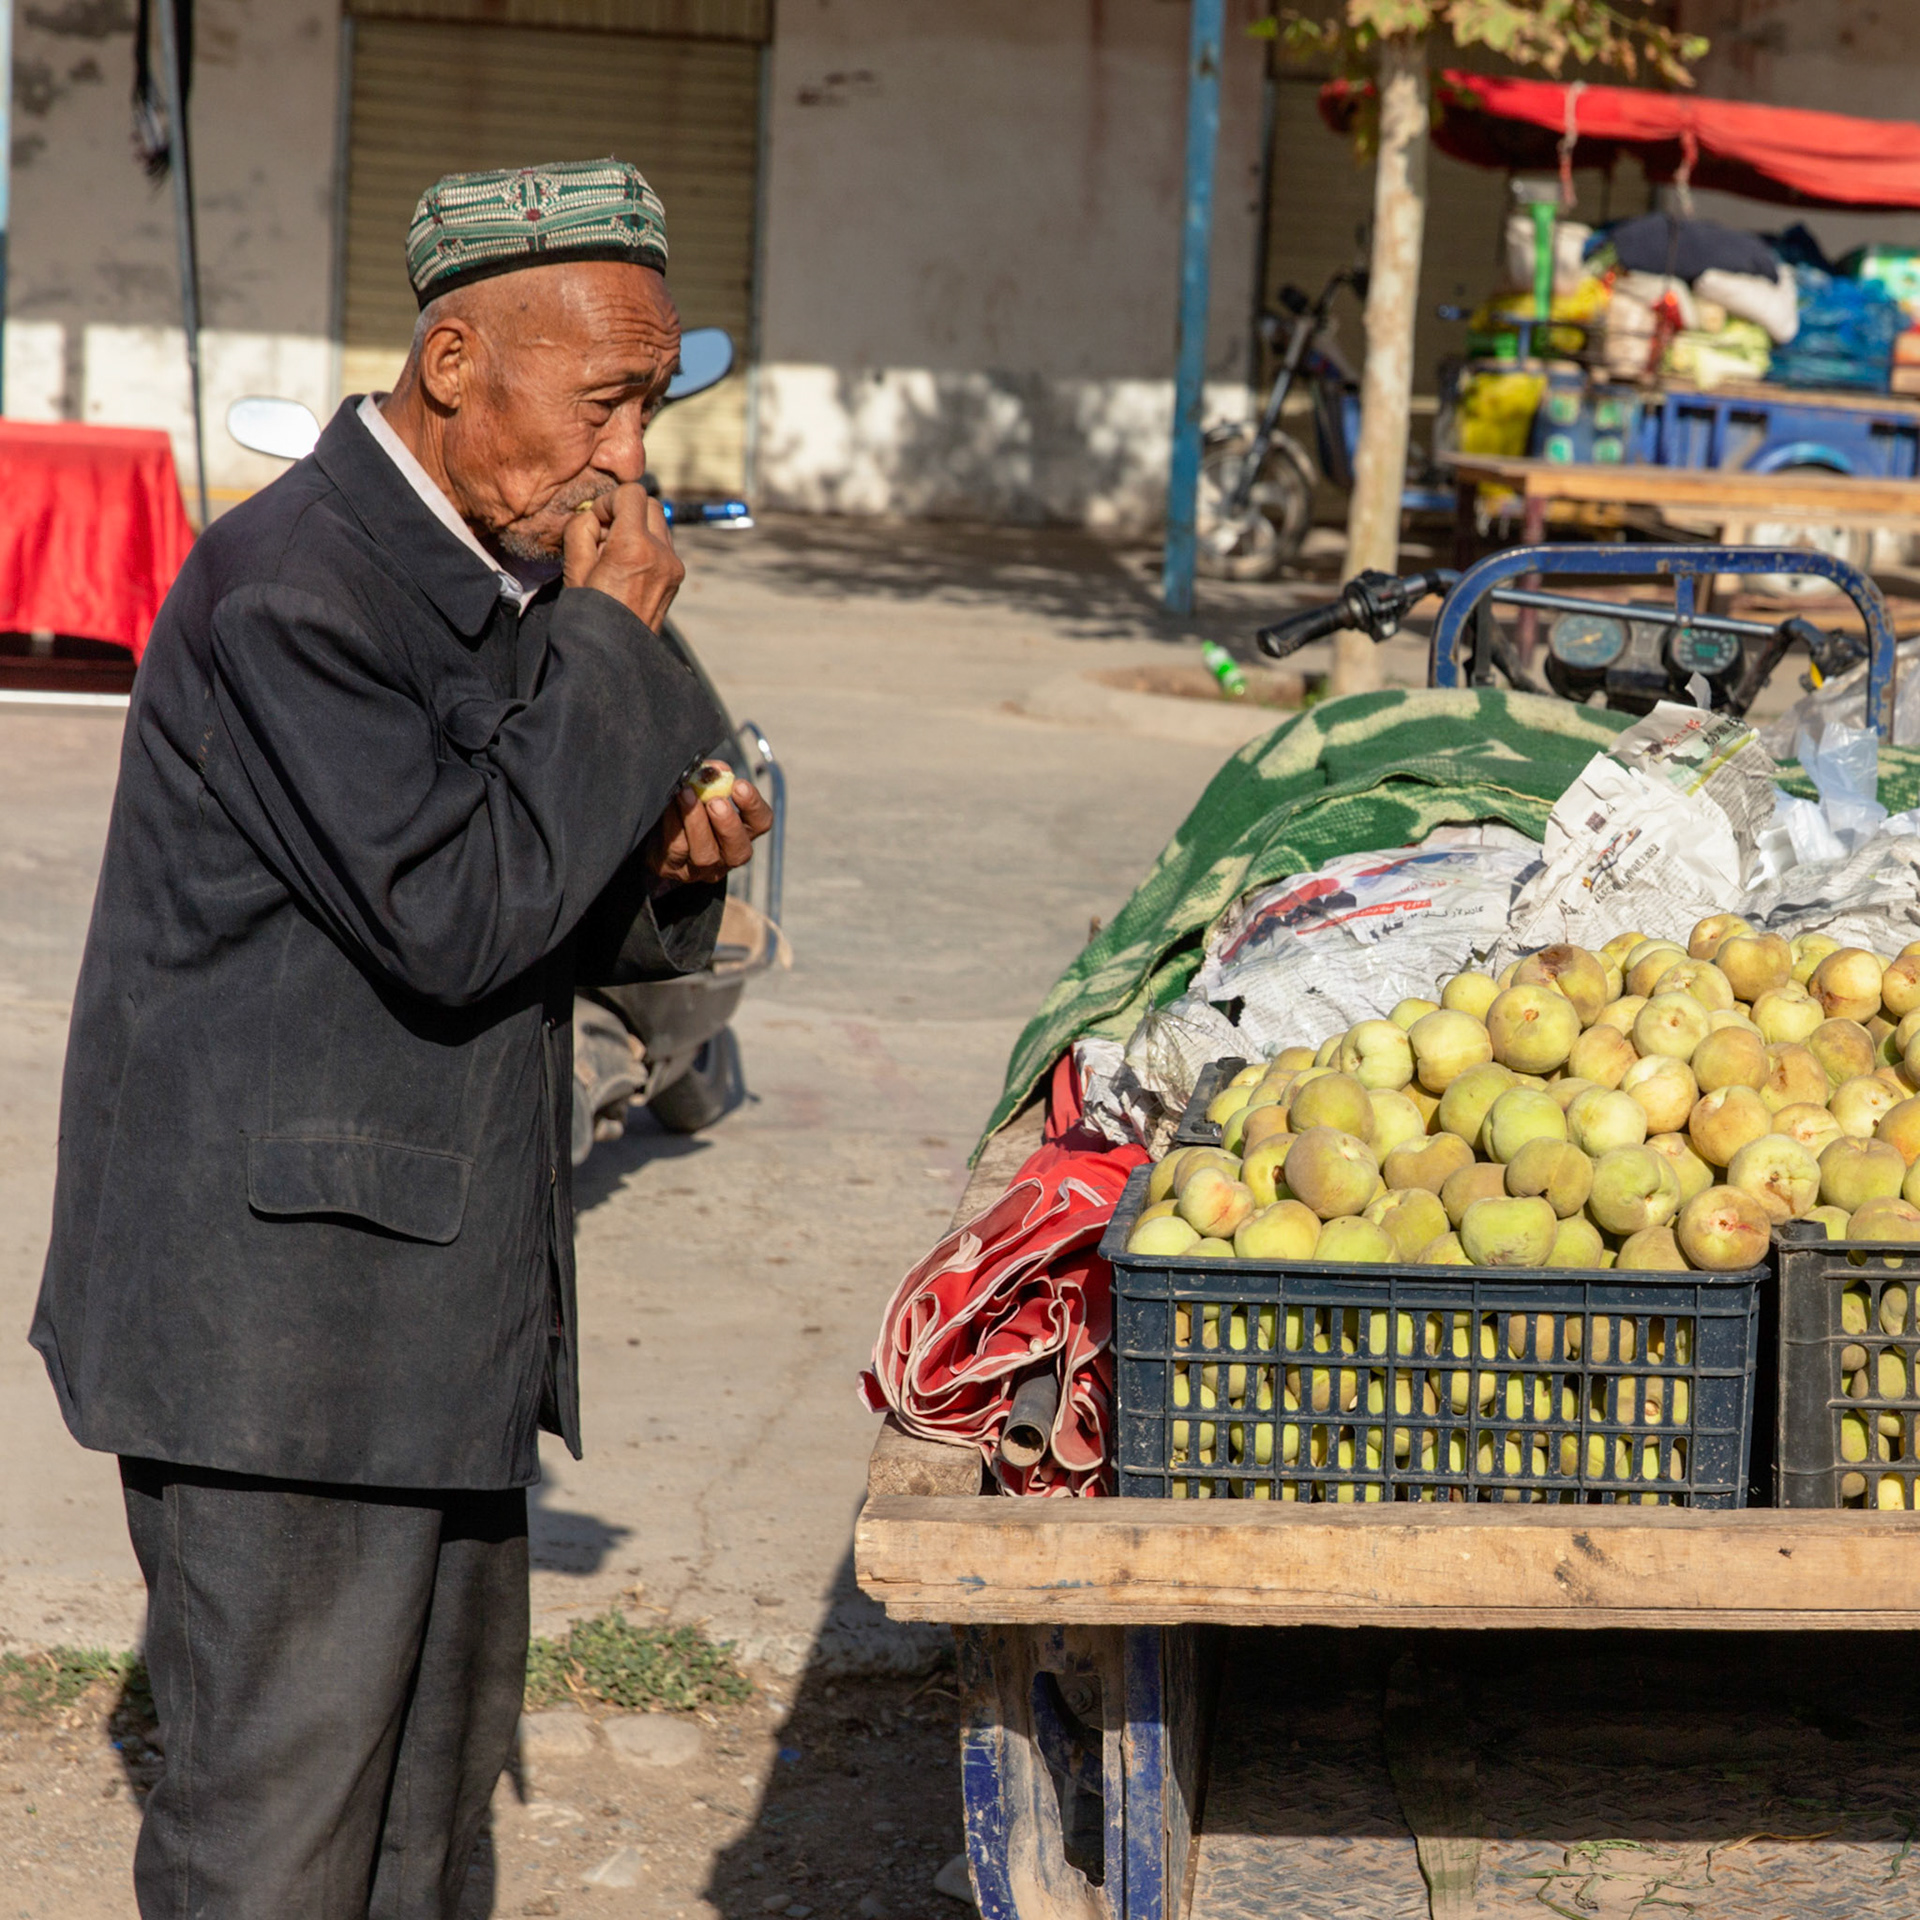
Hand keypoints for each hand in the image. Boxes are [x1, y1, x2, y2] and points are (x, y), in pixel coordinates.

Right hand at [563, 482, 684, 631]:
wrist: (615, 656)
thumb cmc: (589, 615)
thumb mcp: (574, 568)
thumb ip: (581, 529)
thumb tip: (594, 514)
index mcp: (634, 548)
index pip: (632, 493)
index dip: (609, 502)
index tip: (596, 522)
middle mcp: (661, 554)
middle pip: (649, 503)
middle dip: (624, 511)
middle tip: (604, 535)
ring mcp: (673, 566)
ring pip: (659, 523)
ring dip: (636, 527)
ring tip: (614, 554)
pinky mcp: (676, 577)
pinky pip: (663, 544)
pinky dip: (646, 544)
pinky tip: (627, 568)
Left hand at [646, 775, 772, 888]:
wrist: (652, 826)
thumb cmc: (685, 804)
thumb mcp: (701, 787)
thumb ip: (712, 777)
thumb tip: (716, 770)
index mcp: (743, 830)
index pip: (761, 822)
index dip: (754, 805)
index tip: (738, 785)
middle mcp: (727, 855)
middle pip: (739, 850)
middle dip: (728, 824)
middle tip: (716, 801)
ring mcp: (702, 868)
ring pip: (705, 854)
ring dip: (696, 823)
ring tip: (686, 795)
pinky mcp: (674, 870)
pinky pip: (676, 849)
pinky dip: (673, 825)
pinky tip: (668, 805)